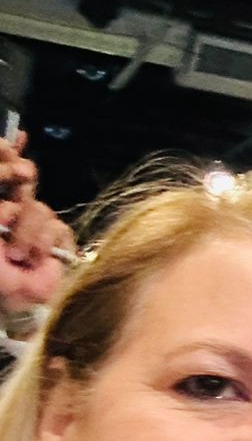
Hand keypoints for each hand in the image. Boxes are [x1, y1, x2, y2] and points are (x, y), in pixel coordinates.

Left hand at [0, 133, 72, 314]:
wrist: (10, 299)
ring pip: (39, 208)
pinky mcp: (57, 240)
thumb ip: (1, 205)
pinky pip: (55, 227)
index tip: (10, 141)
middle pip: (25, 181)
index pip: (5, 173)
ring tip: (15, 255)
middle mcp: (13, 210)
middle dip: (21, 181)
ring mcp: (37, 225)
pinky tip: (32, 258)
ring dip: (25, 233)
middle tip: (17, 188)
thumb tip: (12, 171)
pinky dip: (42, 243)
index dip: (8, 154)